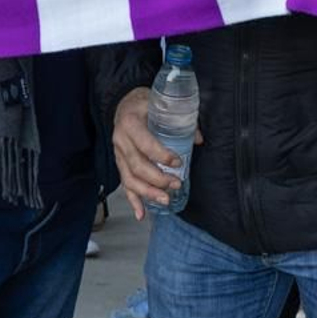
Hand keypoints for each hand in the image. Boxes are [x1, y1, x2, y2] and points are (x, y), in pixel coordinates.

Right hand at [111, 87, 202, 220]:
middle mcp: (121, 140)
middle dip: (157, 179)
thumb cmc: (144, 103)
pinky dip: (133, 201)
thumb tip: (198, 139)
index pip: (145, 144)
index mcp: (130, 123)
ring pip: (129, 179)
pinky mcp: (120, 164)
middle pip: (137, 166)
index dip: (161, 155)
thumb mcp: (160, 104)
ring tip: (165, 200)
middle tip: (176, 184)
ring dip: (147, 193)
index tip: (178, 162)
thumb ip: (180, 120)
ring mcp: (118, 154)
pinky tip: (142, 214)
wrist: (124, 103)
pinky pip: (125, 185)